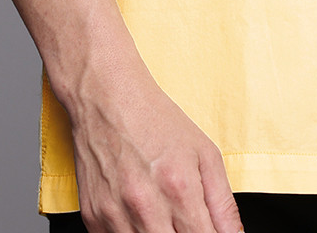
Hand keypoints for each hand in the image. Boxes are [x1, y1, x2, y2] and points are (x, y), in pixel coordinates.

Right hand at [67, 61, 242, 232]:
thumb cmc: (156, 120)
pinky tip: (138, 214)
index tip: (206, 230)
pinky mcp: (93, 218)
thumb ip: (224, 204)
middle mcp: (146, 207)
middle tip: (183, 221)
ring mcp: (116, 215)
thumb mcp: (204, 153)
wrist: (106, 97)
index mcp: (179, 190)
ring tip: (161, 214)